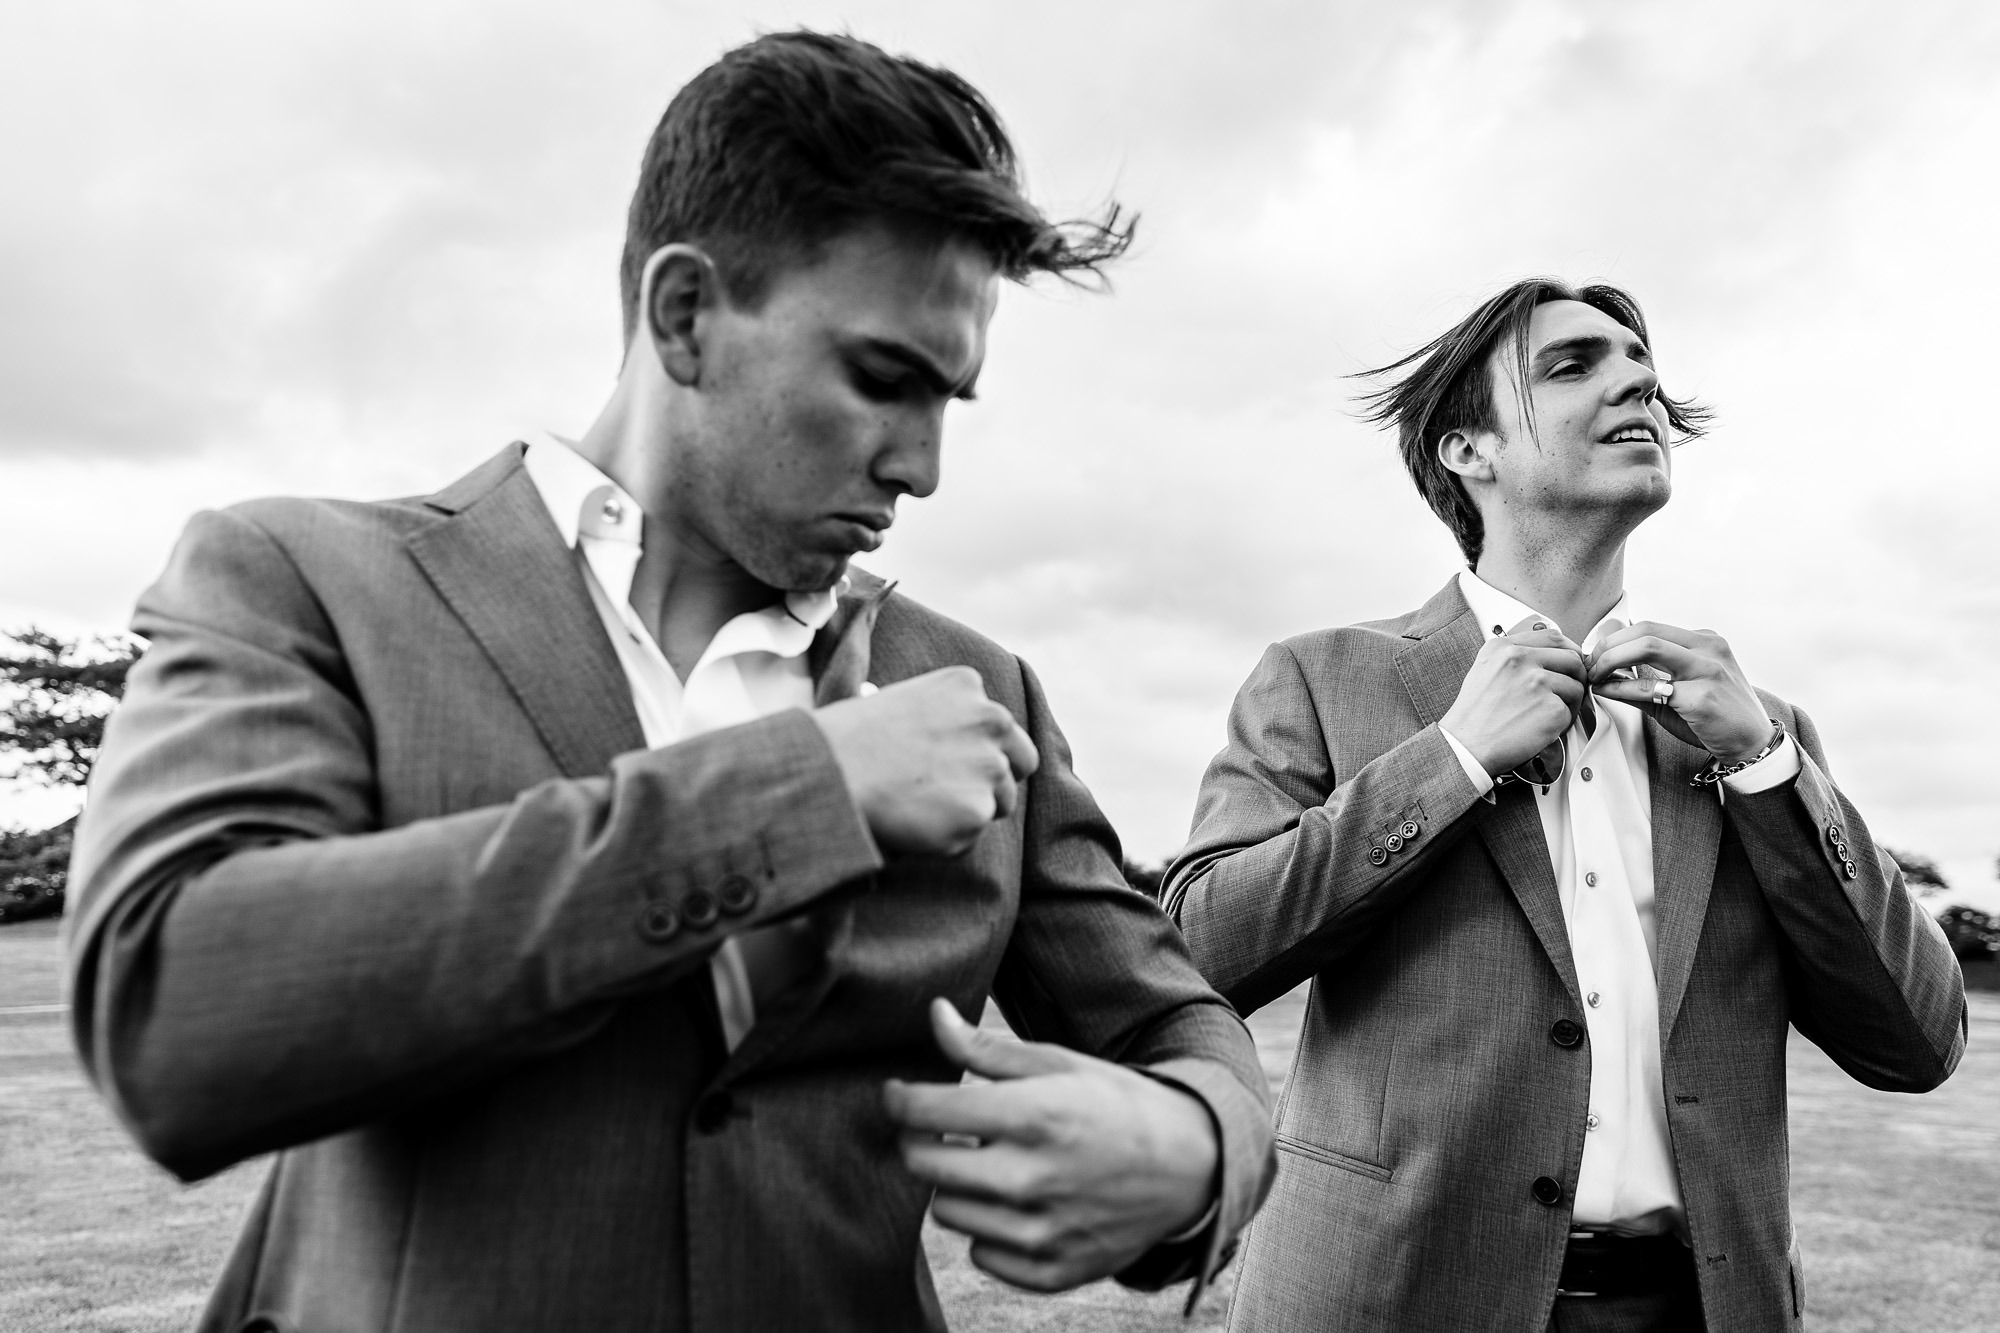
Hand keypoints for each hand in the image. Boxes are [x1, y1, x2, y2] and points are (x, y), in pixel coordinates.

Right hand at [811, 667, 1038, 855]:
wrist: (826, 773)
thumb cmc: (845, 740)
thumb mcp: (899, 702)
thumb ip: (940, 719)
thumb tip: (943, 745)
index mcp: (968, 687)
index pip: (1001, 728)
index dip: (981, 751)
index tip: (953, 765)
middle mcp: (991, 721)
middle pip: (1021, 763)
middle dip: (996, 781)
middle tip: (950, 795)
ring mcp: (988, 768)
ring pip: (998, 804)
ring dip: (966, 812)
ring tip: (914, 808)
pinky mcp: (977, 812)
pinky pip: (970, 837)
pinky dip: (945, 841)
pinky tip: (909, 825)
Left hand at [883, 998, 1218, 1291]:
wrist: (1192, 1169)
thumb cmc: (1118, 1106)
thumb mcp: (1058, 1064)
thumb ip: (985, 1048)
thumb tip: (934, 1014)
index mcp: (1035, 1116)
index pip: (926, 1113)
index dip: (899, 1098)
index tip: (898, 1093)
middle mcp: (1034, 1179)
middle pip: (924, 1166)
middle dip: (923, 1142)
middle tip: (945, 1129)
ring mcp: (1042, 1233)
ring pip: (947, 1212)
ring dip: (960, 1187)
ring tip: (997, 1164)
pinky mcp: (1052, 1272)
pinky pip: (981, 1254)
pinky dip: (990, 1230)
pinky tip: (1021, 1204)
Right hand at [1439, 616, 1588, 777]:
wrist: (1466, 747)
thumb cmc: (1474, 716)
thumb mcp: (1485, 670)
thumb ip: (1515, 657)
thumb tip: (1549, 657)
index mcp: (1503, 648)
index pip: (1553, 636)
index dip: (1568, 650)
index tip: (1570, 662)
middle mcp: (1521, 659)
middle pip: (1572, 658)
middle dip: (1576, 677)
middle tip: (1567, 693)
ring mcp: (1538, 683)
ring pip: (1576, 686)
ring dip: (1569, 703)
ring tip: (1548, 715)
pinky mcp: (1551, 708)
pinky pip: (1570, 712)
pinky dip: (1561, 724)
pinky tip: (1543, 729)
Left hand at [1588, 622, 1773, 762]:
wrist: (1751, 745)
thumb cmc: (1713, 717)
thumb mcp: (1679, 688)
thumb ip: (1644, 675)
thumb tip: (1603, 666)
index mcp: (1704, 640)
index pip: (1649, 627)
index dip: (1614, 639)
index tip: (1594, 656)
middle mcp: (1709, 647)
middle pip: (1645, 630)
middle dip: (1608, 646)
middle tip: (1589, 666)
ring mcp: (1708, 669)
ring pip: (1647, 647)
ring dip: (1610, 660)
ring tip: (1594, 676)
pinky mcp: (1702, 696)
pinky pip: (1649, 687)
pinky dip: (1620, 688)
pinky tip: (1606, 693)